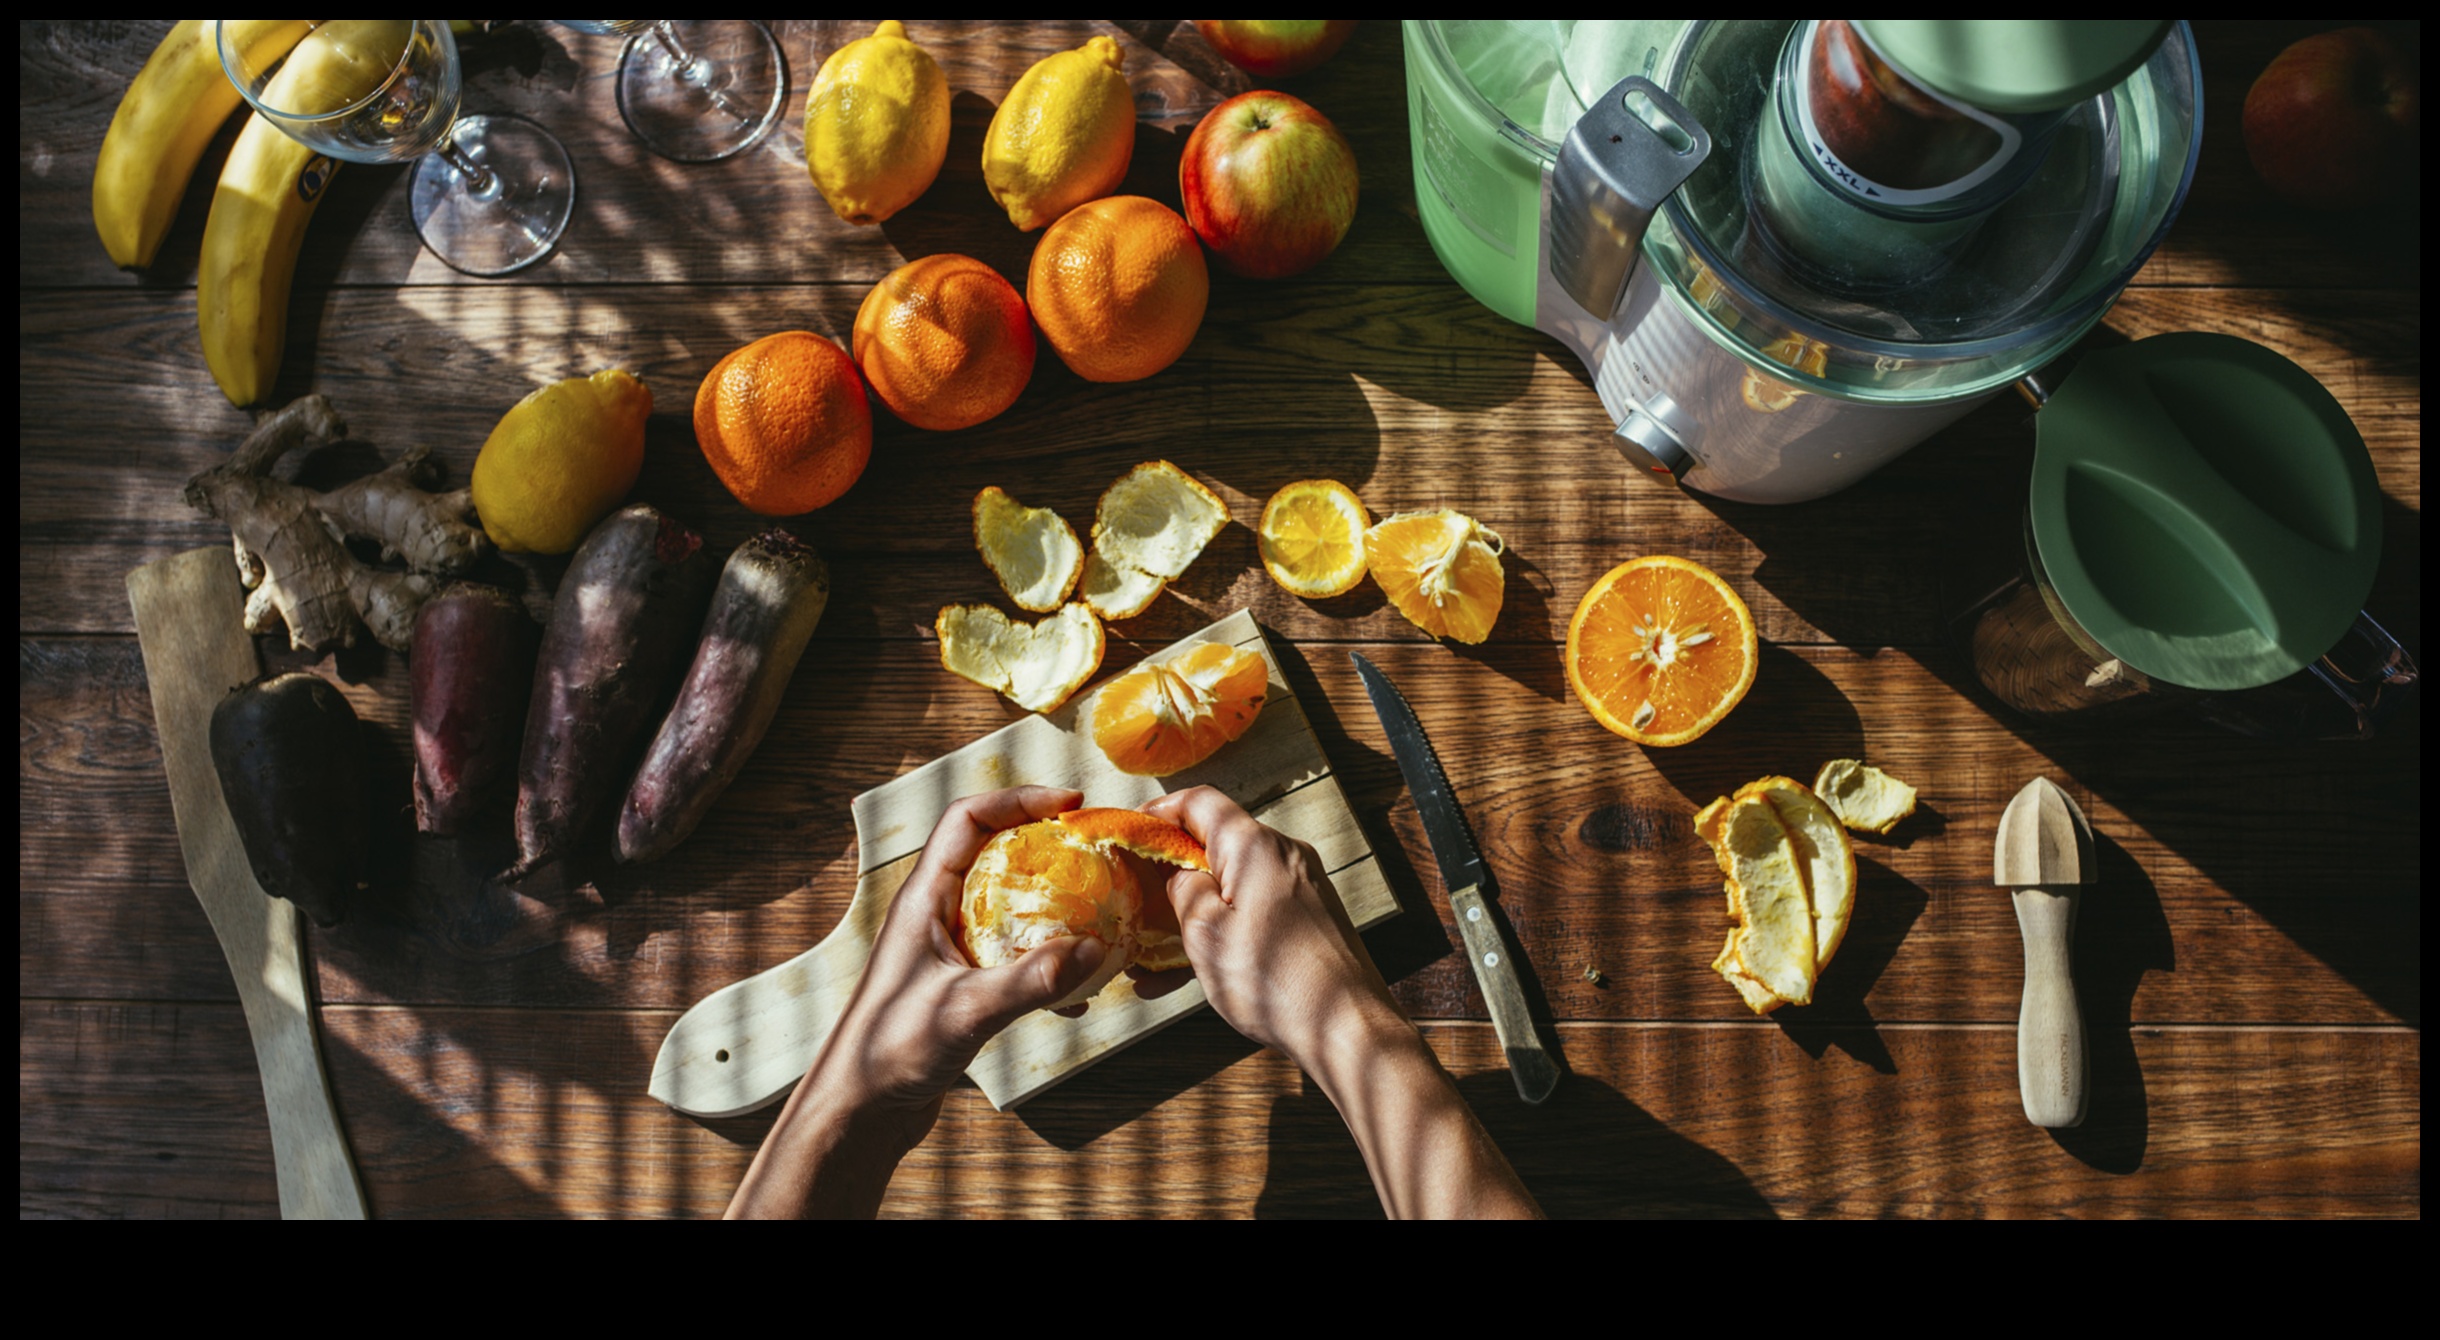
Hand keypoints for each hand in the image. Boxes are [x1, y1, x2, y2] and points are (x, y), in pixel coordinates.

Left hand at [818, 785, 1110, 1138]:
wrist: (861, 1109)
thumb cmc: (890, 1052)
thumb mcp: (966, 1011)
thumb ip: (1029, 981)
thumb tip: (1094, 949)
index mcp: (924, 899)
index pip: (968, 820)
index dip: (1017, 800)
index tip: (1069, 805)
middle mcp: (936, 915)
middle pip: (996, 854)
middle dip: (1047, 850)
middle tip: (1095, 855)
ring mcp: (950, 949)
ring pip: (1010, 905)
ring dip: (1054, 909)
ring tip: (1098, 920)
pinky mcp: (963, 984)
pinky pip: (1014, 953)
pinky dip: (1047, 962)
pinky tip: (1076, 994)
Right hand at [1138, 786, 1398, 1067]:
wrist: (1345, 1027)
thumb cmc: (1275, 981)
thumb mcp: (1206, 934)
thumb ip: (1183, 890)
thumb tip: (1177, 873)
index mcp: (1255, 846)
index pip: (1199, 802)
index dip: (1159, 812)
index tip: (1130, 835)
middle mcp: (1282, 855)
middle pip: (1214, 844)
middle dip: (1169, 873)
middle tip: (1132, 898)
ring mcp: (1298, 886)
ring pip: (1229, 886)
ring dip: (1189, 914)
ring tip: (1147, 957)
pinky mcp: (1306, 916)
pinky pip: (1250, 912)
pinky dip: (1219, 933)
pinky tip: (1181, 978)